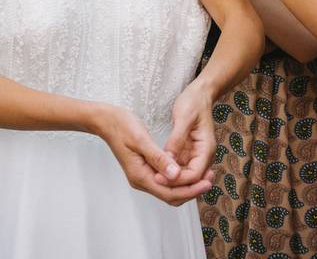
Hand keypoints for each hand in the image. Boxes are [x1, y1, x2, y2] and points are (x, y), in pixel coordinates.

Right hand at [97, 105, 213, 206]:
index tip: (207, 182)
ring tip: (205, 175)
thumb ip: (159, 158)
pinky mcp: (145, 170)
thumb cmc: (121, 125)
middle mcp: (141, 180)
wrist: (106, 120)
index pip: (170, 193)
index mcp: (140, 176)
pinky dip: (179, 178)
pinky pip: (165, 180)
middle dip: (192, 190)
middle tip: (211, 179)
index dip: (190, 190)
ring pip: (169, 189)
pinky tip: (189, 168)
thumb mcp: (141, 139)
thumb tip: (175, 175)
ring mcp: (142, 176)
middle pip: (171, 195)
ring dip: (187, 185)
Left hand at [157, 81, 216, 189]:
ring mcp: (196, 155)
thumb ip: (176, 141)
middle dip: (173, 182)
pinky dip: (169, 169)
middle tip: (153, 180)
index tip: (158, 177)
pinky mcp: (188, 152)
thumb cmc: (193, 102)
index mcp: (206, 149)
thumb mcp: (183, 119)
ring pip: (184, 175)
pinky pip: (180, 166)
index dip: (177, 179)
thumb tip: (169, 162)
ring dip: (170, 178)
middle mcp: (203, 156)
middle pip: (190, 180)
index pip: (194, 175)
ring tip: (152, 176)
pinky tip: (156, 168)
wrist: (199, 94)